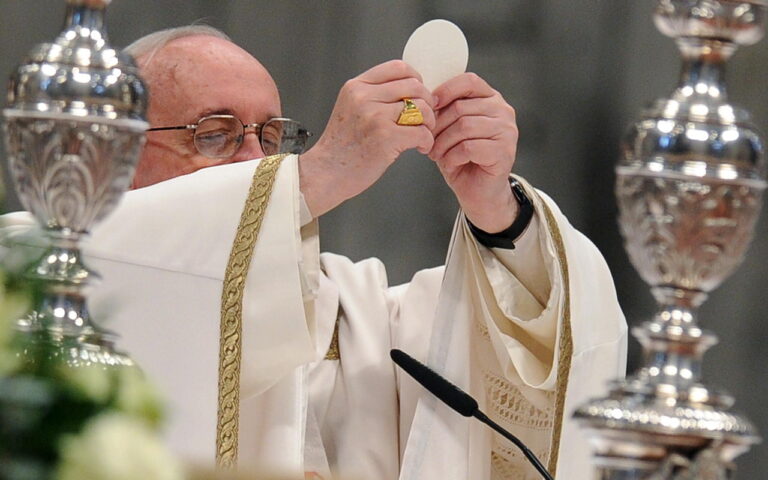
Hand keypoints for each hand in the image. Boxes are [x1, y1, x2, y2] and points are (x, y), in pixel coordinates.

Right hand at [299, 60, 435, 216]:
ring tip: (423, 135)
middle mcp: (365, 97)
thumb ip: (374, 95)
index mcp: (356, 87)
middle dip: (428, 103)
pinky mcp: (386, 138)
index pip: (398, 67)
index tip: (419, 95)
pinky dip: (427, 141)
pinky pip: (422, 132)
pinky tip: (419, 148)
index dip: (416, 79)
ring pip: (421, 108)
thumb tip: (412, 90)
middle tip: (426, 118)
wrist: (325, 173)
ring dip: (429, 123)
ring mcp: (375, 117)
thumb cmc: (341, 147)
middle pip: (415, 86)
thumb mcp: (350, 109)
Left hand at [430, 73, 519, 232]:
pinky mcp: (504, 152)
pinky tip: (450, 163)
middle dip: (437, 126)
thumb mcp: (450, 129)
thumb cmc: (463, 159)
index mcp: (491, 99)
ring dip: (443, 143)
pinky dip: (452, 156)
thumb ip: (444, 110)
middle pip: (461, 107)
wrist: (479, 192)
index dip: (445, 92)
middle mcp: (503, 111)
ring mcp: (507, 131)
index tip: (429, 108)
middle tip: (427, 142)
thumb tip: (424, 100)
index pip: (469, 81)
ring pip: (464, 127)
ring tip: (436, 154)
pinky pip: (469, 147)